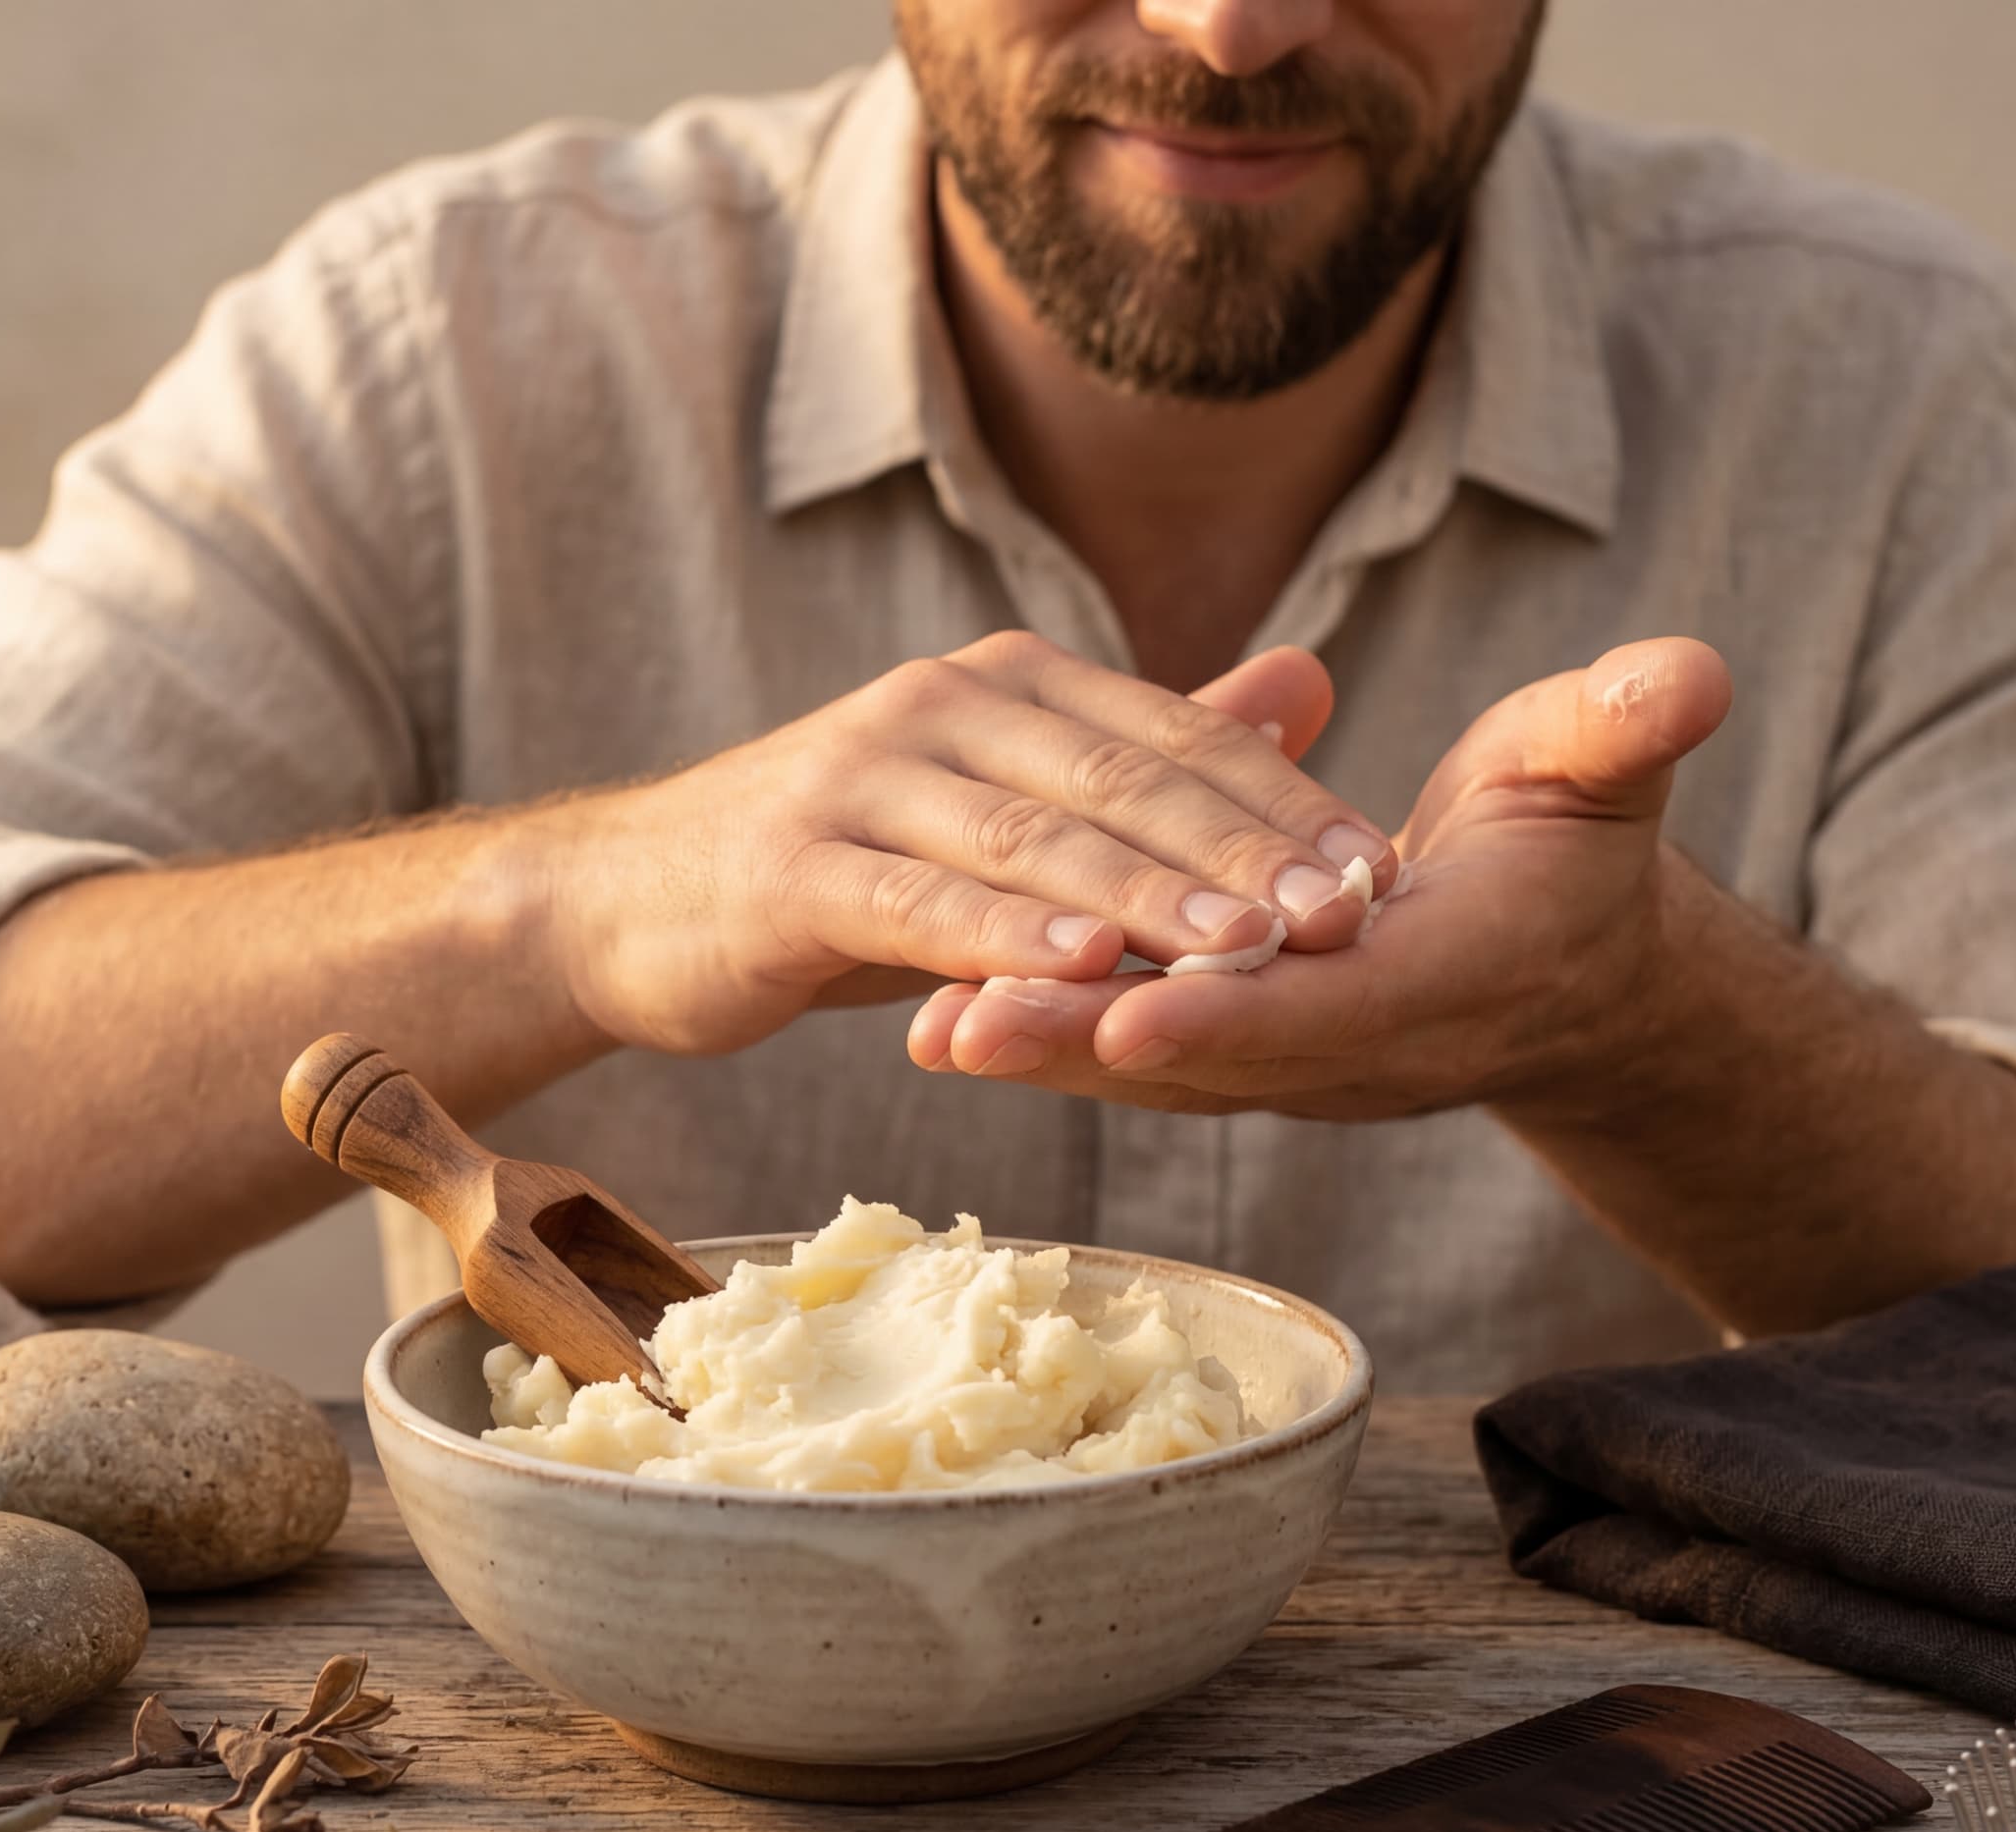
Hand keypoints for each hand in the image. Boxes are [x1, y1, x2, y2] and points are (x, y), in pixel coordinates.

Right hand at [537, 632, 1397, 1057]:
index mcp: (1008, 686)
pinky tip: (1080, 967)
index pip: (1174, 737)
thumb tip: (1309, 681)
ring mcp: (859, 780)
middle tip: (1347, 916)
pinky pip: (916, 900)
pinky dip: (1001, 935)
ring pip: (1031, 837)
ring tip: (1246, 948)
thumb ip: (1150, 752)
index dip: (1285, 804)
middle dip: (1243, 849)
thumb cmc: (842, 866)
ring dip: (1145, 894)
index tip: (1384, 877)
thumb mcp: (1007, 805)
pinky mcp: (793, 867)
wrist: (631, 904)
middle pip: (1119, 778)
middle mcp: (939, 706)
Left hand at [903, 637, 1732, 1112]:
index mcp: (1448, 981)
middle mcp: (1357, 1044)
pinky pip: (1130, 1044)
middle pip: (1209, 1054)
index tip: (1138, 1011)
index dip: (1234, 1014)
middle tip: (963, 1025)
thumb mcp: (1610, 769)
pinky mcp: (1234, 1046)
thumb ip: (1630, 727)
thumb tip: (1690, 673)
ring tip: (923, 1024)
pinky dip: (1046, 1028)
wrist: (1567, 965)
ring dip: (1042, 1046)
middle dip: (1089, 1042)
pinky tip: (937, 1010)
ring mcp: (1289, 1060)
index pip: (1329, 1007)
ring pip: (1152, 1062)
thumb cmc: (1581, 845)